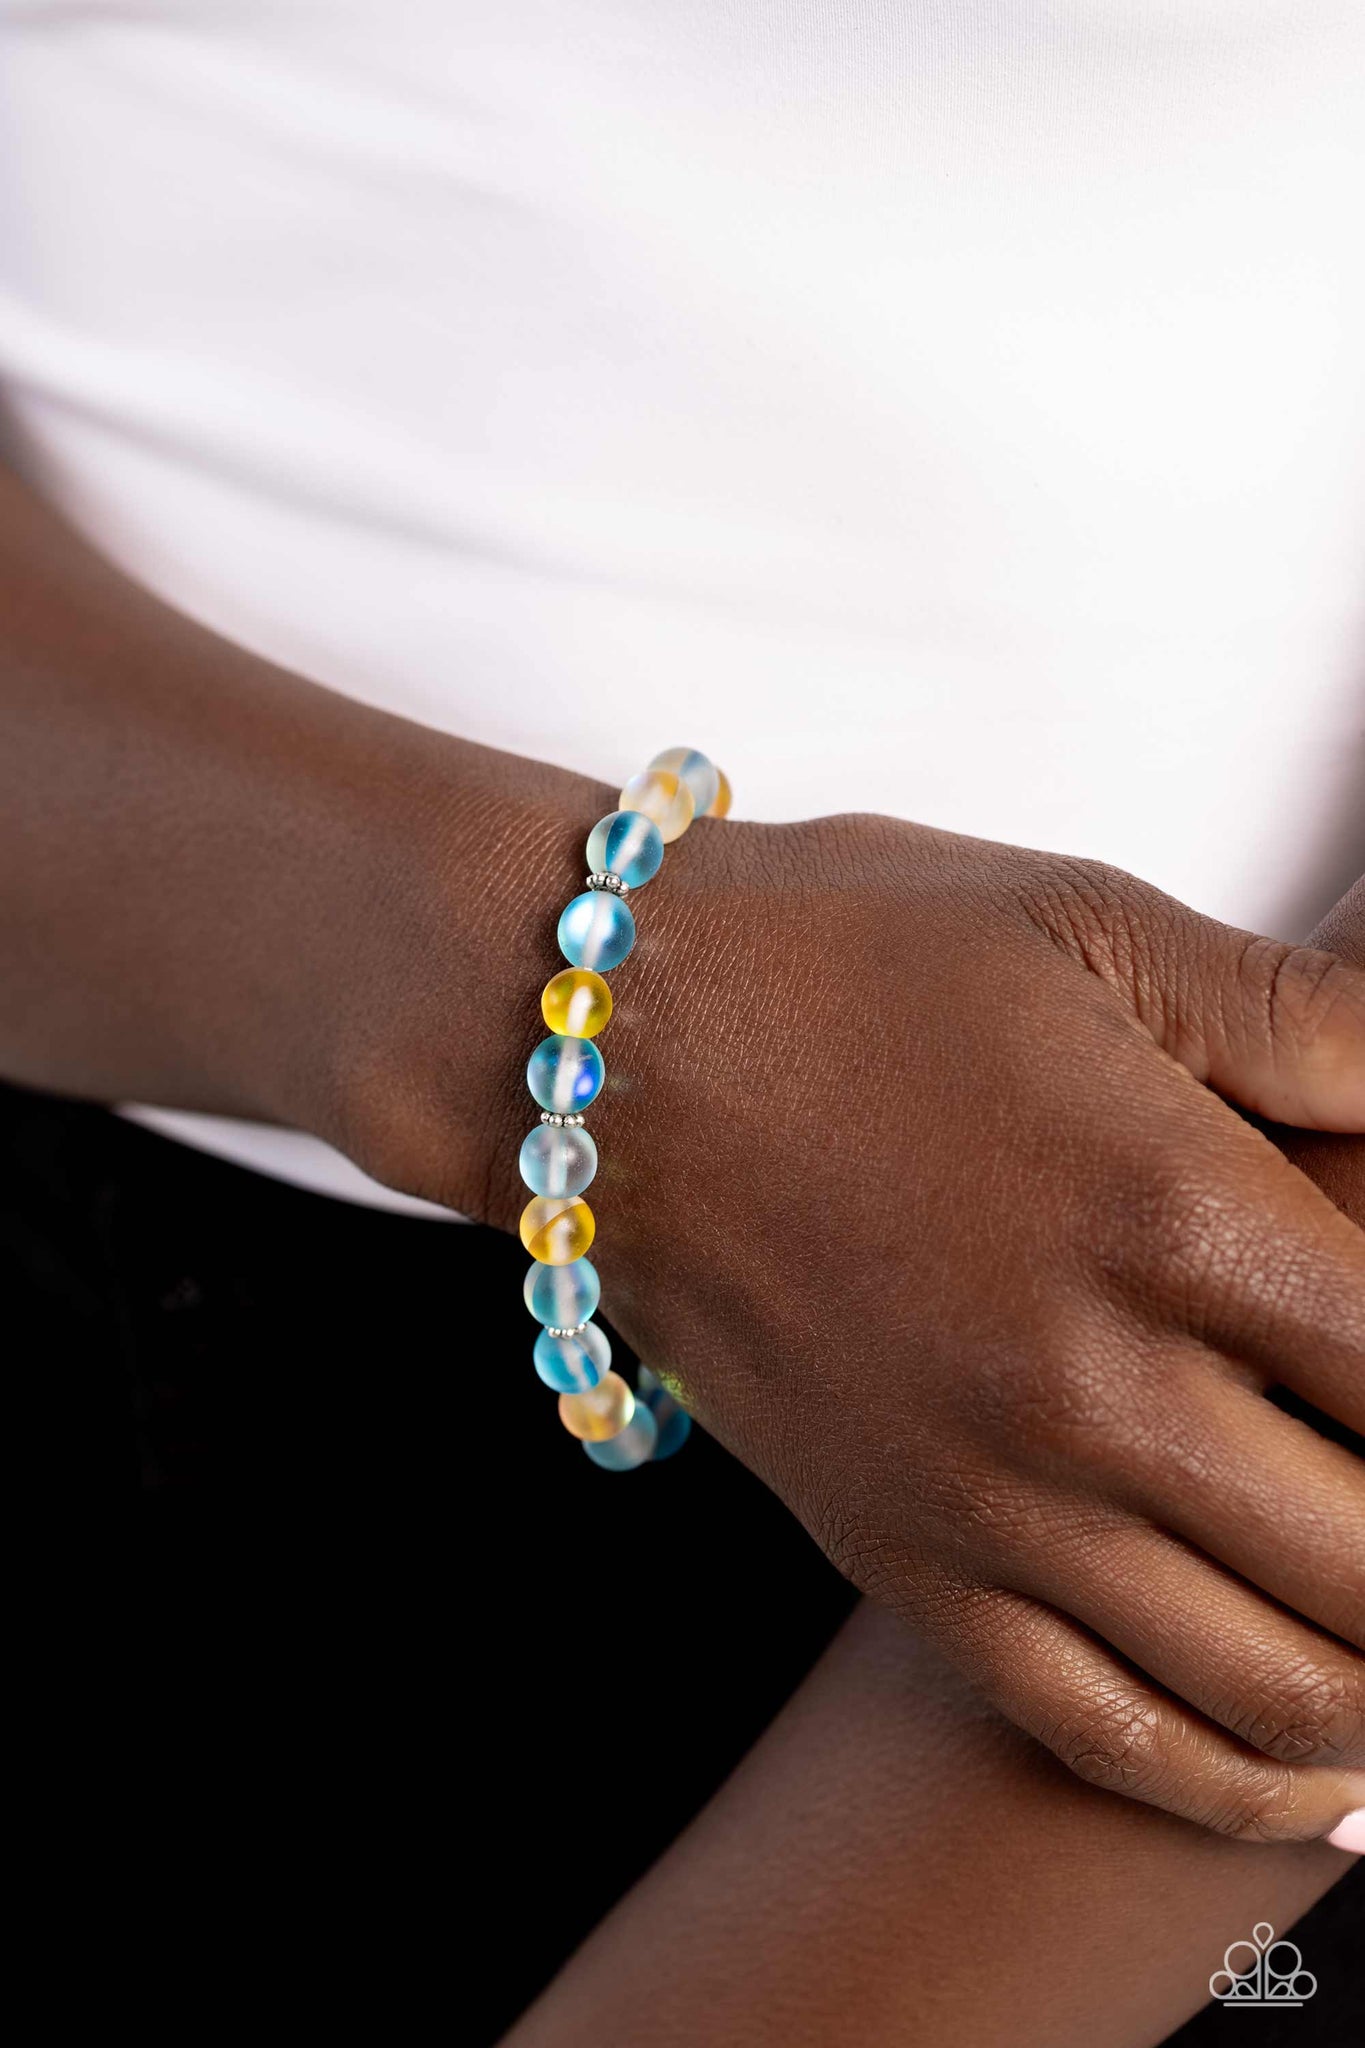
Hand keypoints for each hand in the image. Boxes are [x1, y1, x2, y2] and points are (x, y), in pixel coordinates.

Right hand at [333, 791, 1364, 1842]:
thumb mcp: (1092, 928)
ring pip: (1278, 1685)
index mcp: (1174, 1210)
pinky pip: (1108, 1731)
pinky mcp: (902, 1557)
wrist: (603, 1052)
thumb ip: (1312, 1017)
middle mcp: (1094, 1388)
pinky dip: (1243, 1783)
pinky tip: (1317, 1774)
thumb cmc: (841, 962)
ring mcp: (991, 1496)